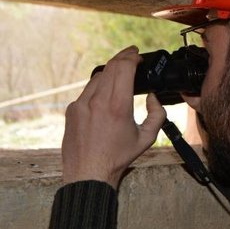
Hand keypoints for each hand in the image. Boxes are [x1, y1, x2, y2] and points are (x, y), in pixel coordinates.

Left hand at [62, 46, 166, 187]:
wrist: (88, 173)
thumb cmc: (118, 157)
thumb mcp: (147, 138)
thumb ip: (157, 114)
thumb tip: (152, 97)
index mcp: (118, 106)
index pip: (124, 68)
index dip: (132, 57)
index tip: (138, 56)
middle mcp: (97, 101)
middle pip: (110, 66)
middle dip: (123, 57)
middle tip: (132, 55)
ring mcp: (81, 104)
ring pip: (98, 77)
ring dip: (111, 71)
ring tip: (120, 73)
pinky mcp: (72, 110)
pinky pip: (87, 91)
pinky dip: (98, 88)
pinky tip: (105, 95)